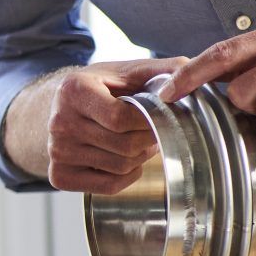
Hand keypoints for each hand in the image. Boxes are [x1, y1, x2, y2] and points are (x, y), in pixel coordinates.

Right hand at [41, 57, 189, 192]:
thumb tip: (197, 72)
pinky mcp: (58, 175)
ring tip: (137, 142)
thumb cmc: (103, 88)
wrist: (62, 107)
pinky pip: (109, 186)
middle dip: (148, 140)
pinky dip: (127, 176)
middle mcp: (59, 122)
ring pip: (120, 167)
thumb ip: (165, 69)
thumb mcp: (129, 71)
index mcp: (74, 90)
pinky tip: (123, 158)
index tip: (157, 115)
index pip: (120, 118)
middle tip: (152, 130)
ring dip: (139, 157)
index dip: (148, 121)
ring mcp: (57, 151)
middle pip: (123, 145)